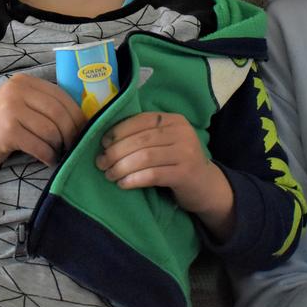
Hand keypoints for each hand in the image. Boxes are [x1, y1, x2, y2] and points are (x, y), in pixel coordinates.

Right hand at [0, 74, 84, 207]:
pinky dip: (48, 155)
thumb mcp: (22, 106)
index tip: (82, 130)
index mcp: (23, 81)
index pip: (61, 95)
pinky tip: (47, 159)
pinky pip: (40, 145)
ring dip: (58, 146)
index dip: (76, 115)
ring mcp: (10, 110)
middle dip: (71, 132)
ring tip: (56, 152)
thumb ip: (45, 104)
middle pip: (58, 112)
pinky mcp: (7, 131)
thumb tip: (82, 117)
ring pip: (51, 130)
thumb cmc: (1, 127)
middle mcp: (16, 90)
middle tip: (73, 145)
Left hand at [95, 111, 233, 238]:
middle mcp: (182, 132)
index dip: (119, 130)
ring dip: (121, 167)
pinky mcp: (185, 174)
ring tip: (109, 175)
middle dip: (115, 151)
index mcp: (174, 120)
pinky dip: (133, 179)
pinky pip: (152, 175)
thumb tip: (106, 139)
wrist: (206, 186)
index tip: (103, 143)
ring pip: (144, 157)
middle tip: (101, 163)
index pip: (141, 120)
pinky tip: (123, 184)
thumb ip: (145, 135)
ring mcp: (186, 153)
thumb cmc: (177, 162)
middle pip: (140, 139)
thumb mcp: (165, 142)